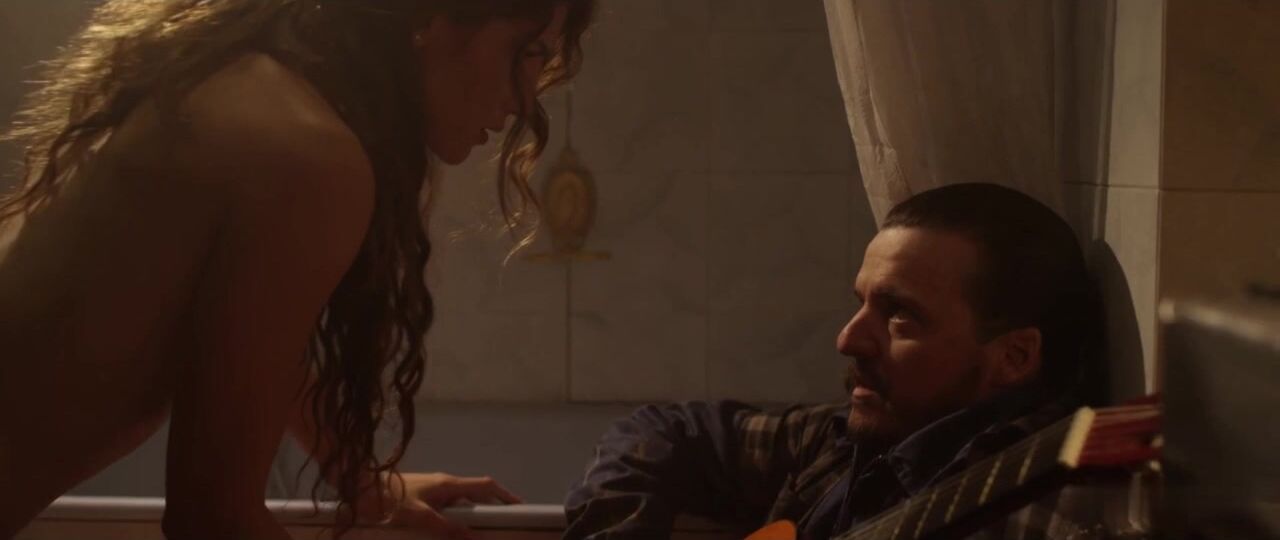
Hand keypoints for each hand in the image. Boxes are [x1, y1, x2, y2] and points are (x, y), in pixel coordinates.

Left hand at [356, 472, 522, 539]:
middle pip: (477, 494)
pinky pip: (447, 507)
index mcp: (448, 484)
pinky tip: (450, 532)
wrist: (361, 488)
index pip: (486, 486)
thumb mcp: (419, 517)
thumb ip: (447, 528)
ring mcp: (433, 489)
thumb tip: (474, 538)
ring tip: (477, 534)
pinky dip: (455, 518)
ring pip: (460, 503)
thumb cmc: (391, 500)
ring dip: (471, 516)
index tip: (520, 508)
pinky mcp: (423, 496)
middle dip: (491, 509)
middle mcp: (444, 484)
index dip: (505, 496)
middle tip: (500, 526)